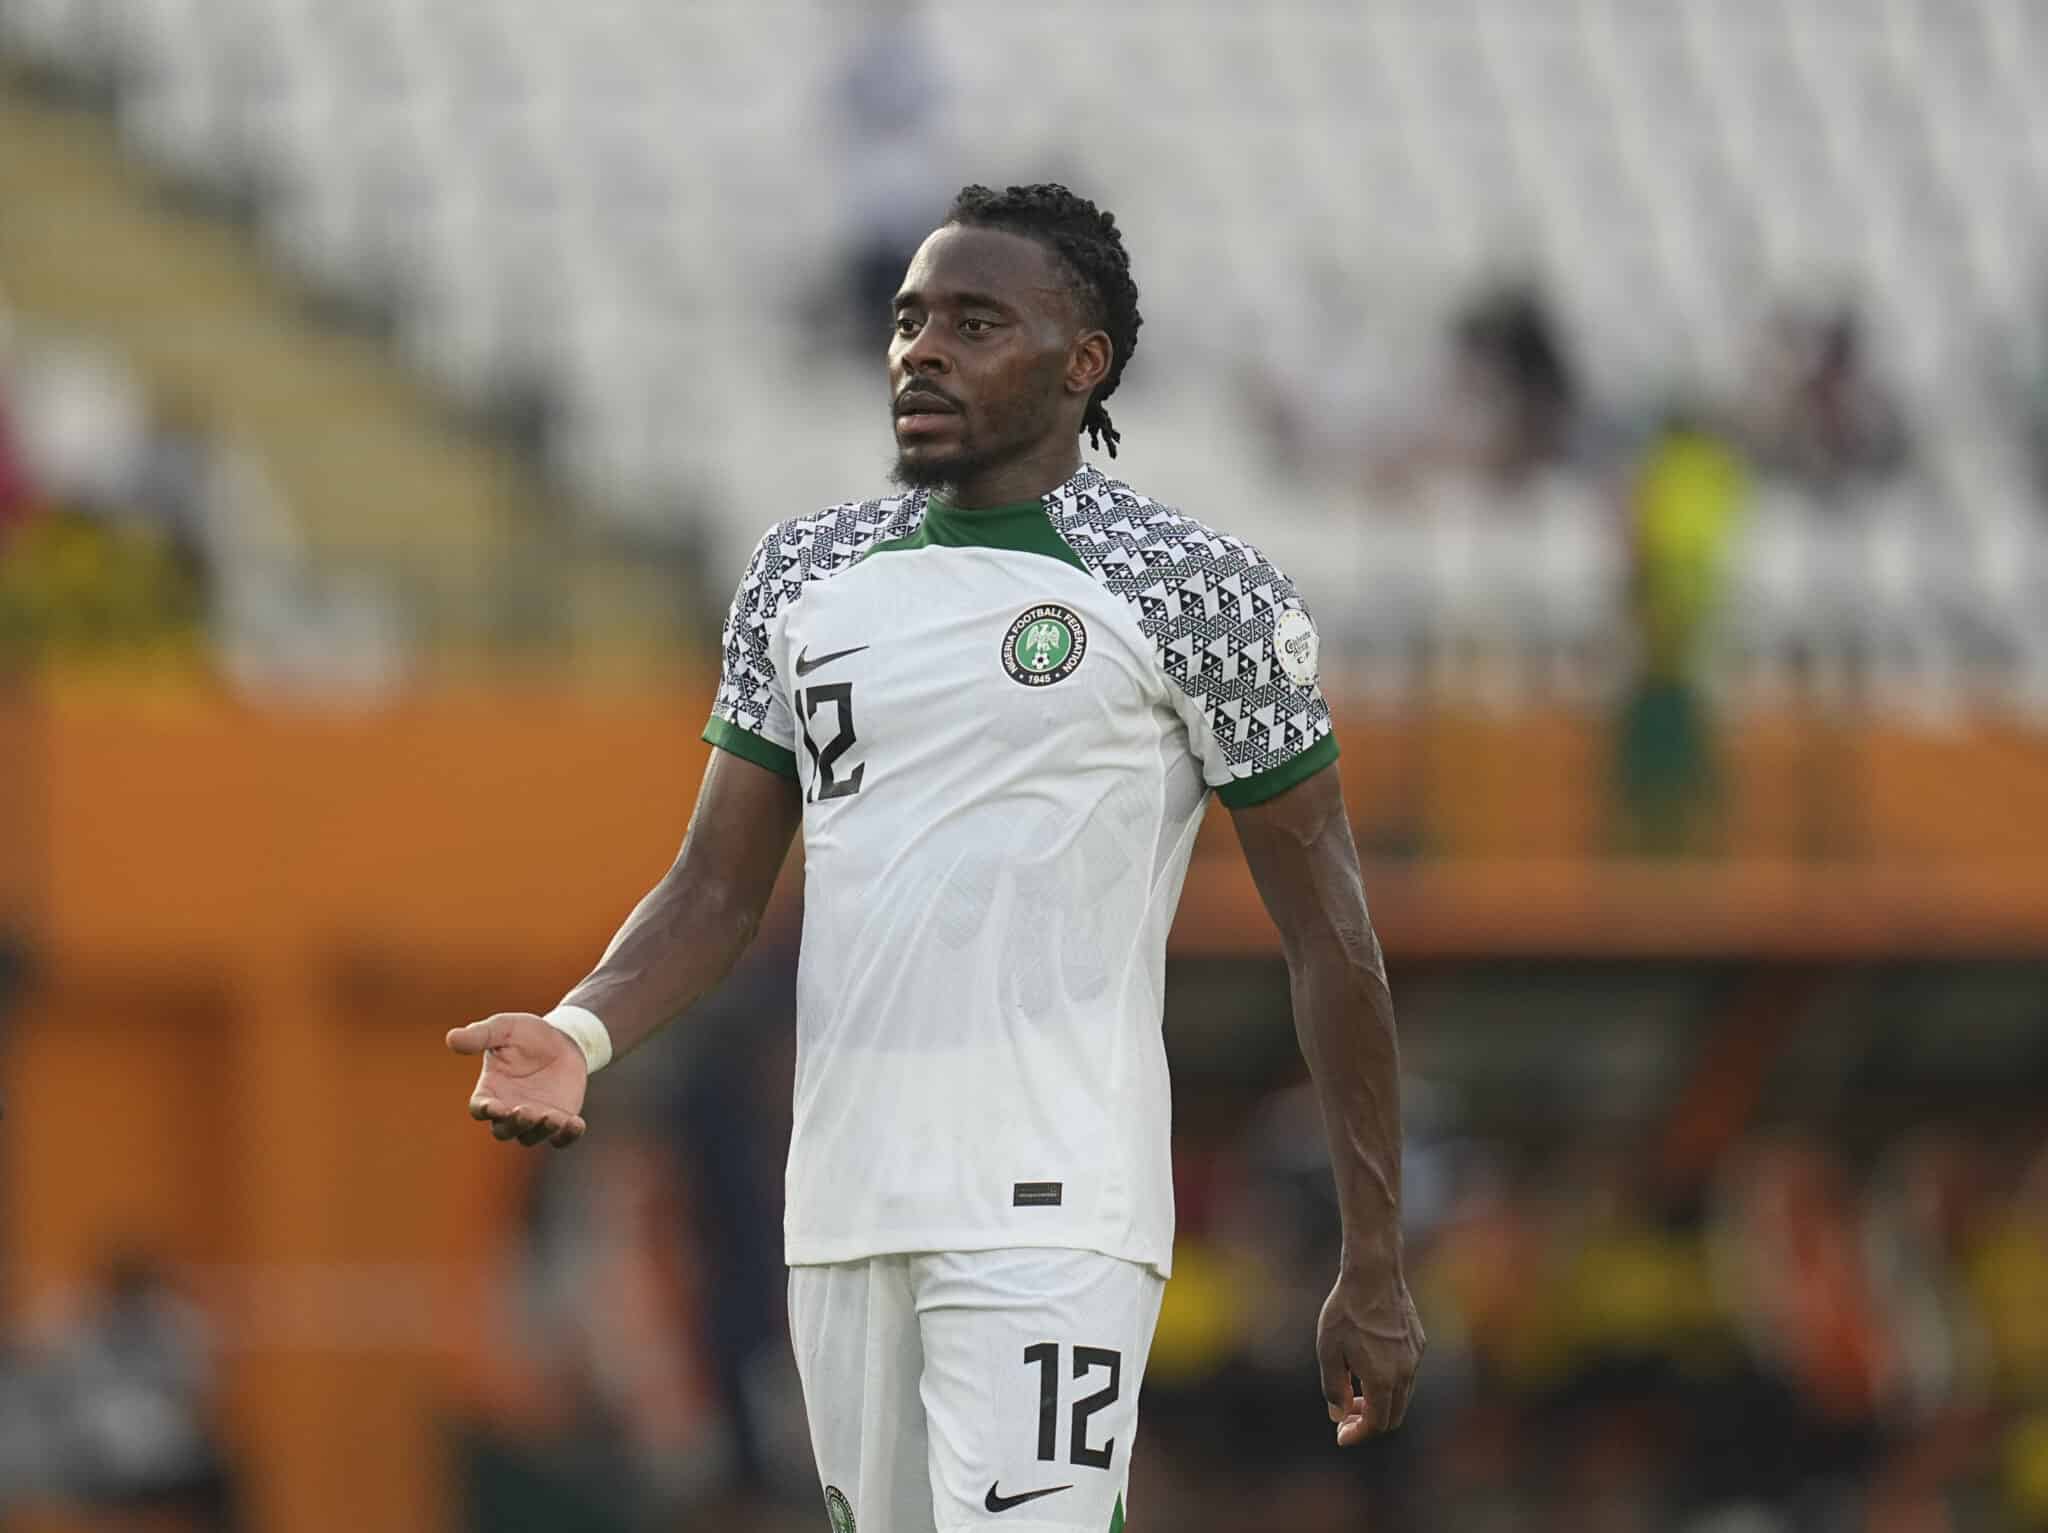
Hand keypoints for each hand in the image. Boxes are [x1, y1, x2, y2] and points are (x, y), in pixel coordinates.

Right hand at [446, 1013, 588, 1147]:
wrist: (563, 1040)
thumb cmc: (527, 1034)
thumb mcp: (504, 1028)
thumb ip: (480, 1035)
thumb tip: (451, 1038)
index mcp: (490, 1091)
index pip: (479, 1108)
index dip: (484, 1110)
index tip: (493, 1106)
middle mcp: (508, 1110)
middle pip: (503, 1130)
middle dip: (513, 1124)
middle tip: (525, 1110)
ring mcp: (534, 1118)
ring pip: (530, 1137)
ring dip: (540, 1131)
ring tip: (552, 1117)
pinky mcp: (559, 1120)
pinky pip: (561, 1139)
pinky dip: (567, 1136)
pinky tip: (576, 1124)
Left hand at [1317, 1264, 1424, 1446]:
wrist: (1373, 1274)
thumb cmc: (1346, 1312)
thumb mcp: (1329, 1351)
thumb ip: (1334, 1388)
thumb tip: (1339, 1414)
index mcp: (1383, 1380)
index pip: (1376, 1424)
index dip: (1357, 1434)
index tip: (1340, 1435)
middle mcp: (1405, 1373)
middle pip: (1393, 1416)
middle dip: (1369, 1422)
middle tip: (1346, 1414)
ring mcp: (1415, 1357)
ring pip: (1402, 1396)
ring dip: (1380, 1401)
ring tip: (1354, 1387)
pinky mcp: (1418, 1342)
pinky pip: (1407, 1373)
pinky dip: (1390, 1381)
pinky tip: (1369, 1362)